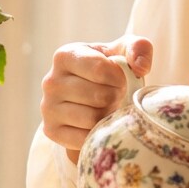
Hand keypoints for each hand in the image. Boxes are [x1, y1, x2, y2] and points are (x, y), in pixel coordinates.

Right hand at [40, 35, 152, 162]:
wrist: (94, 94)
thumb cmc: (111, 69)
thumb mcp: (125, 51)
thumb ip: (139, 48)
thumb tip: (140, 67)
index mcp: (65, 56)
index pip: (101, 69)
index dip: (120, 78)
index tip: (121, 79)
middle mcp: (51, 81)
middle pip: (99, 96)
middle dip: (116, 97)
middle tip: (116, 96)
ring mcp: (48, 107)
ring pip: (92, 119)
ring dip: (108, 116)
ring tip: (107, 107)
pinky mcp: (51, 131)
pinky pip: (84, 139)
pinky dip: (98, 133)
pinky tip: (99, 123)